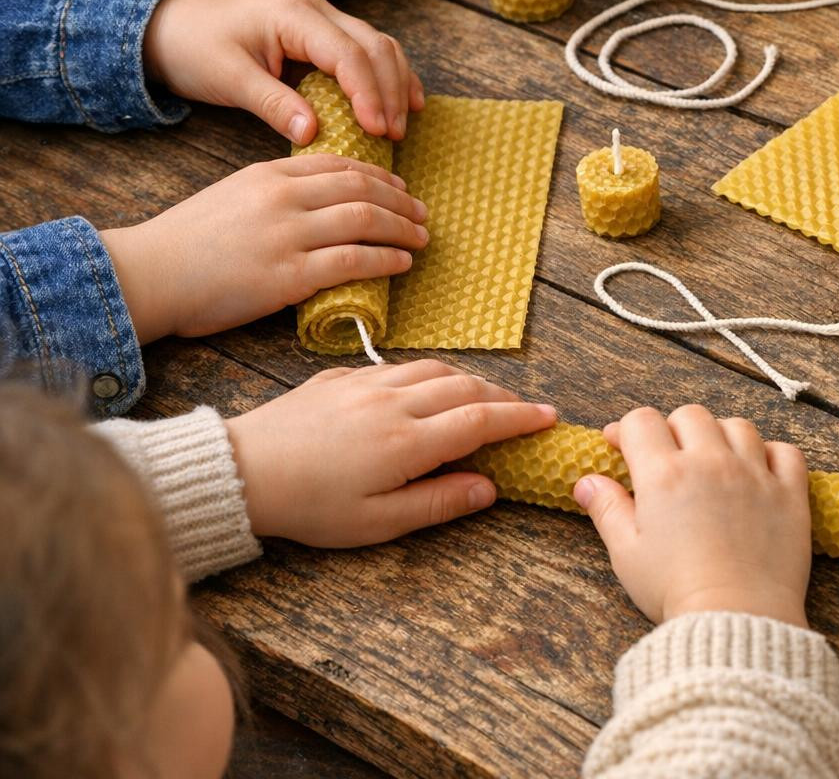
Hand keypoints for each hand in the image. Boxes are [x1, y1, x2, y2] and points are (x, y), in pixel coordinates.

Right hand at [99, 155, 428, 342]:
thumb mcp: (232, 197)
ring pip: (364, 220)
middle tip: (422, 213)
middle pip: (360, 188)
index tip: (401, 188)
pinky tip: (402, 263)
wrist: (149, 274)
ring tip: (421, 238)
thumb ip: (275, 192)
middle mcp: (282, 197)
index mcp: (269, 174)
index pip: (339, 165)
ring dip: (401, 229)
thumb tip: (318, 200)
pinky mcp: (289, 275)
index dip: (379, 176)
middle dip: (400, 201)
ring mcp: (287, 235)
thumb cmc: (187, 243)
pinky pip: (353, 261)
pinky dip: (385, 259)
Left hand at [143, 0, 424, 142]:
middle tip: (393, 135)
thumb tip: (314, 134)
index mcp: (294, 16)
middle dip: (390, 93)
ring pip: (380, 47)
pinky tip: (404, 103)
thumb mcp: (229, 79)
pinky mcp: (325, 35)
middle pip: (375, 47)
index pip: (349, 54)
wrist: (169, 25)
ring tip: (400, 126)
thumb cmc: (195, 48)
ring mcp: (325, 20)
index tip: (378, 130)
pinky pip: (370, 53)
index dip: (369, 94)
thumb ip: (273, 104)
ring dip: (396, 85)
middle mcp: (318, 11)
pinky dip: (390, 78)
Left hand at [227, 361, 556, 544]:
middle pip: (466, 388)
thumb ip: (437, 502)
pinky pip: (399, 365)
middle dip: (504, 398)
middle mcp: (394, 402)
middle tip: (527, 411)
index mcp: (408, 441)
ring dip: (470, 381)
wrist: (240, 471)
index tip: (549, 419)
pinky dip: (429, 374)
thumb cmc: (307, 506)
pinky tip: (428, 389)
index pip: (481, 421)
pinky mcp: (340, 375)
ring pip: (435, 369)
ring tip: (486, 397)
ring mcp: (366, 382)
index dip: (521, 419)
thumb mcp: (376, 523)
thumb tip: (488, 488)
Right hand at [574, 405, 811, 626]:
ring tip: (714, 463)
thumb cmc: (675, 591)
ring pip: (738, 426)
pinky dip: (772, 454)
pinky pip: (786, 452)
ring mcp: (755, 474)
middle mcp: (711, 462)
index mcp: (664, 474)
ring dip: (721, 437)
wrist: (736, 619)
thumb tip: (586, 483)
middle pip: (690, 415)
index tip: (621, 447)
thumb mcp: (627, 553)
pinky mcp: (789, 494)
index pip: (642, 421)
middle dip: (673, 430)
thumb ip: (607, 509)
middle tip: (668, 459)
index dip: (627, 430)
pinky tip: (759, 472)